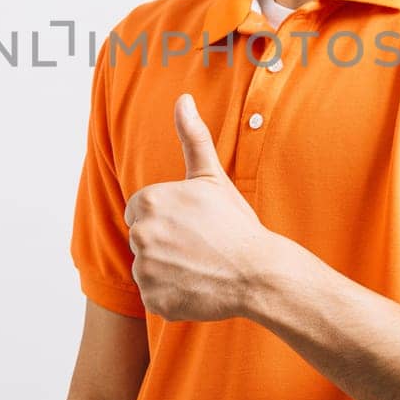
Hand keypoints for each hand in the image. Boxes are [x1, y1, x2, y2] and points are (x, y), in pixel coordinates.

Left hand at [124, 93, 280, 321]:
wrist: (258, 272)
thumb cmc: (236, 224)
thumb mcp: (211, 177)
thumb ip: (192, 137)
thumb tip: (183, 99)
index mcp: (149, 201)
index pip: (141, 210)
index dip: (169, 218)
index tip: (194, 224)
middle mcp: (140, 235)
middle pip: (142, 239)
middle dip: (165, 243)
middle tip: (200, 246)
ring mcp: (145, 271)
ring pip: (147, 268)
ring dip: (167, 270)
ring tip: (200, 266)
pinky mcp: (153, 300)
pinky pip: (154, 296)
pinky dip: (171, 295)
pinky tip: (197, 286)